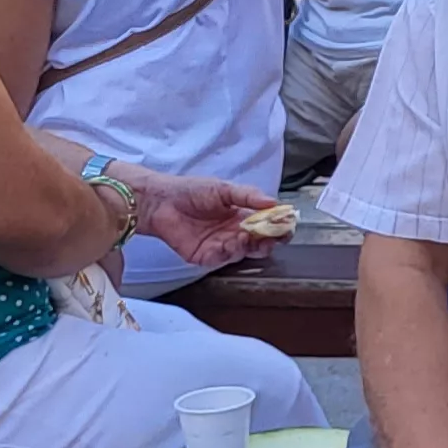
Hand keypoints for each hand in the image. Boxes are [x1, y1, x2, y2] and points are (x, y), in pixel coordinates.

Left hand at [125, 166, 280, 269]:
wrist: (160, 201)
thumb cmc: (191, 191)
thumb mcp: (223, 189)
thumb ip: (249, 196)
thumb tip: (275, 203)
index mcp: (242, 216)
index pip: (267, 225)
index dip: (279, 226)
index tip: (287, 224)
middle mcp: (234, 233)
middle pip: (260, 243)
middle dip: (270, 240)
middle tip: (274, 236)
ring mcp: (221, 246)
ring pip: (245, 252)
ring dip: (251, 245)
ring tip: (251, 235)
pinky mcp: (206, 256)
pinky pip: (224, 258)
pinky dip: (231, 252)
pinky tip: (233, 242)